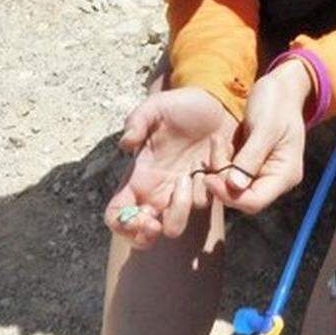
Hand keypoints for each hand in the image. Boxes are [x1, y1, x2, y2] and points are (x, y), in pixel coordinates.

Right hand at [104, 86, 236, 249]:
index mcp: (140, 177)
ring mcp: (185, 191)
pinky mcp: (210, 187)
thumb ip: (137, 121)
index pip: (118, 215)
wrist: (217, 101)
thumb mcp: (155, 106)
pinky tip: (211, 160)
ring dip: (182, 205)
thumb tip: (126, 145)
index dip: (123, 225)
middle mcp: (159, 190)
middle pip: (147, 233)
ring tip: (189, 174)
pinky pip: (209, 201)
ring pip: (178, 223)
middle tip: (157, 219)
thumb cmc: (181, 106)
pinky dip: (210, 187)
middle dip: (149, 233)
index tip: (138, 218)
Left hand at [204, 60, 310, 214]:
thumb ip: (250, 158)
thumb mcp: (265, 127)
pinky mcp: (251, 165)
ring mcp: (263, 172)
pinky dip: (222, 160)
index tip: (208, 178)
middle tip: (215, 149)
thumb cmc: (277, 103)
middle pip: (241, 196)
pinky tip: (220, 141)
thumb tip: (234, 187)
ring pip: (232, 185)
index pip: (254, 201)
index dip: (229, 196)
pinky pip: (230, 172)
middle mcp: (275, 179)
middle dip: (222, 178)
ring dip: (220, 166)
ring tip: (218, 141)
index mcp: (285, 174)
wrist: (280, 88)